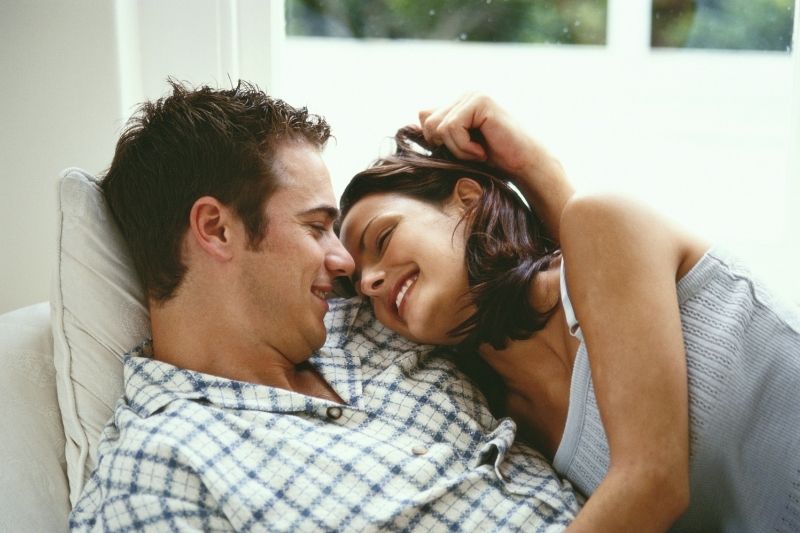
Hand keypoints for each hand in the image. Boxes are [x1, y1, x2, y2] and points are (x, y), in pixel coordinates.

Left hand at [418, 93, 544, 178]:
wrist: (524, 167)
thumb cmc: (493, 161)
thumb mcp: (457, 148)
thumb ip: (438, 133)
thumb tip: (410, 122)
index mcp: (459, 103)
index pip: (425, 117)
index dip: (438, 141)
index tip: (463, 151)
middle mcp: (465, 94)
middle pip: (428, 123)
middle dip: (448, 146)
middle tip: (473, 153)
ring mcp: (473, 95)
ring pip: (439, 127)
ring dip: (458, 149)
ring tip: (479, 151)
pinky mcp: (480, 101)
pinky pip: (451, 128)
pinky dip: (465, 147)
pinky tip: (483, 150)